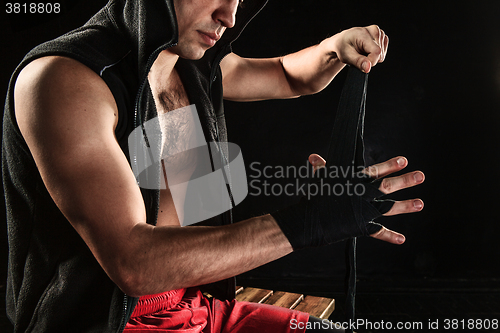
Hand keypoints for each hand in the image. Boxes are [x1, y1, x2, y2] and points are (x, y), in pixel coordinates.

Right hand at [308, 154, 423, 244]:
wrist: (310, 220)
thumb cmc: (314, 196)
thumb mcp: (320, 179)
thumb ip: (321, 167)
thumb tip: (313, 157)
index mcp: (354, 182)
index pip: (376, 171)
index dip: (390, 165)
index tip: (404, 160)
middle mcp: (363, 196)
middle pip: (388, 187)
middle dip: (405, 181)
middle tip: (421, 176)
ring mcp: (364, 212)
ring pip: (389, 208)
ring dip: (405, 206)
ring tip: (421, 203)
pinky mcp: (362, 227)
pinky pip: (378, 232)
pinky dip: (390, 236)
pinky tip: (402, 239)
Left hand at [325, 25, 388, 72]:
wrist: (343, 41)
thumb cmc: (343, 47)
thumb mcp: (346, 56)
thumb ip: (358, 62)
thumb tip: (368, 68)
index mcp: (364, 34)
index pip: (376, 52)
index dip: (370, 61)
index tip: (361, 62)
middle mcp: (374, 31)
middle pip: (380, 54)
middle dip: (369, 59)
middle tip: (359, 55)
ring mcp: (380, 33)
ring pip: (382, 55)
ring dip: (372, 57)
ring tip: (362, 51)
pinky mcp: (382, 37)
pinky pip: (383, 53)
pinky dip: (375, 54)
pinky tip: (367, 50)